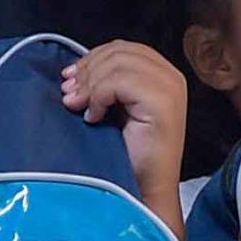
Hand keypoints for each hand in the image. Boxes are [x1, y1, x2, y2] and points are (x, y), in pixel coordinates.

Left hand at [63, 42, 187, 211]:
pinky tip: (94, 119)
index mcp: (162, 74)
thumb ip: (105, 85)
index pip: (122, 48)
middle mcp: (171, 76)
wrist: (143, 192)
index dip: (92, 59)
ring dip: (90, 85)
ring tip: (78, 107)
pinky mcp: (163, 102)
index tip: (70, 80)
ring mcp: (170, 88)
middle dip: (87, 71)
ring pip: (117, 64)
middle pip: (118, 52)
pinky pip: (118, 82)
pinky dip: (98, 98)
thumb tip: (73, 72)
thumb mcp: (115, 110)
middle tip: (69, 95)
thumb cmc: (128, 157)